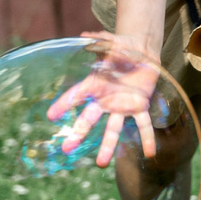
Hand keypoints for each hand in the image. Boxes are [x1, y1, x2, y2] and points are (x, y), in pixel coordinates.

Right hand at [45, 34, 164, 164]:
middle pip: (89, 119)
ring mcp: (122, 106)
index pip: (76, 96)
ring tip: (101, 164)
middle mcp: (106, 99)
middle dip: (78, 133)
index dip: (63, 105)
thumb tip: (85, 35)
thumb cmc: (124, 46)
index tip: (51, 116)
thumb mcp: (112, 41)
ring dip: (107, 146)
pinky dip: (147, 139)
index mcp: (96, 84)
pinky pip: (143, 125)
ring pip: (112, 129)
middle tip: (67, 148)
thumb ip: (100, 39)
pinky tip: (149, 153)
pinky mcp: (139, 107)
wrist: (143, 52)